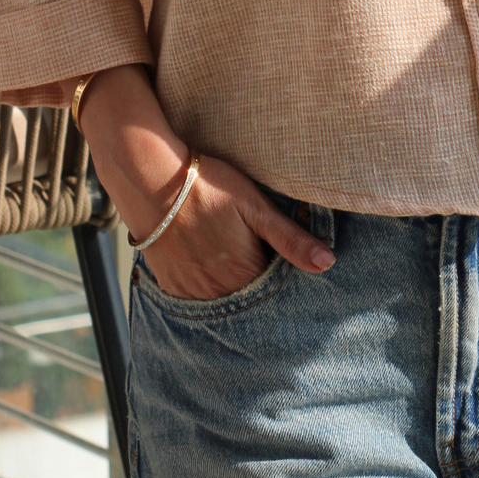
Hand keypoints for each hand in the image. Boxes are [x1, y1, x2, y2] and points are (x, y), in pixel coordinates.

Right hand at [76, 64, 333, 299]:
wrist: (151, 179)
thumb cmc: (208, 185)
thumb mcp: (257, 206)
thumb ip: (291, 238)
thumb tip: (327, 263)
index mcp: (245, 272)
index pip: (275, 287)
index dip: (281, 270)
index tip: (282, 255)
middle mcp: (218, 290)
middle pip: (249, 295)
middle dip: (258, 281)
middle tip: (252, 250)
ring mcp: (191, 290)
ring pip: (223, 298)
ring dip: (233, 285)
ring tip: (231, 255)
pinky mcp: (170, 284)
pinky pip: (196, 296)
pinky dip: (207, 286)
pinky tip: (209, 262)